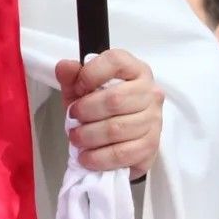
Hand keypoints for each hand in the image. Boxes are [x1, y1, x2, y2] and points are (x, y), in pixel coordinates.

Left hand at [54, 49, 164, 180]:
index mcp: (134, 70)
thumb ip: (71, 77)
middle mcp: (150, 92)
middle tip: (72, 119)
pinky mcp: (151, 146)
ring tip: (76, 138)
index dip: (91, 74)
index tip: (77, 88)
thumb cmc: (100, 109)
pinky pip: (122, 153)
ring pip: (116, 128)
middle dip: (86, 111)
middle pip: (115, 99)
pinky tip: (87, 156)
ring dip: (88, 136)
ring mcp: (154, 119)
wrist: (118, 138)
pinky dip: (98, 157)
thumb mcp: (81, 90)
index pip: (116, 61)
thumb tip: (64, 66)